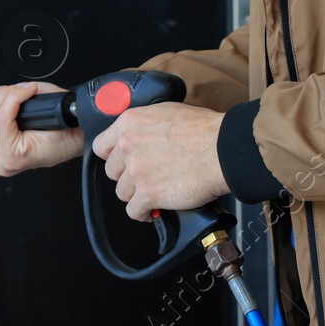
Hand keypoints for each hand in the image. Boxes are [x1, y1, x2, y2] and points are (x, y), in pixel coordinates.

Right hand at [0, 81, 83, 175]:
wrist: (79, 126)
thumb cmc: (51, 117)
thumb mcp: (8, 106)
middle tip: (9, 92)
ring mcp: (2, 162)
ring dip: (3, 96)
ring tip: (22, 93)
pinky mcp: (14, 158)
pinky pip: (2, 118)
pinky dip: (14, 98)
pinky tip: (28, 94)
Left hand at [92, 102, 228, 220]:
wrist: (223, 149)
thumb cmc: (204, 130)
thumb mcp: (165, 111)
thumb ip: (144, 124)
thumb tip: (139, 135)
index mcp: (129, 123)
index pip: (101, 146)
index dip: (113, 157)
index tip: (122, 163)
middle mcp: (127, 146)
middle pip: (112, 171)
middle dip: (128, 176)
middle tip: (145, 177)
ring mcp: (136, 171)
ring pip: (122, 192)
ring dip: (137, 194)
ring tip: (154, 192)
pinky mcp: (148, 194)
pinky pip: (134, 211)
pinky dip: (143, 213)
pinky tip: (153, 210)